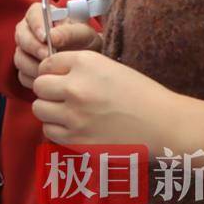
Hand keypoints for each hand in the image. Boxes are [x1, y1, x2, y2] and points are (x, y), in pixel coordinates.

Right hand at [14, 2, 103, 88]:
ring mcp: (25, 51)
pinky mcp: (25, 69)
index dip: (36, 26)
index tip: (45, 37)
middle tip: (48, 56)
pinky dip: (35, 79)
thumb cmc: (85, 43)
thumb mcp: (83, 34)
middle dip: (35, 49)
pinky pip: (23, 75)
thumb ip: (69, 32)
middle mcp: (29, 31)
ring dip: (35, 67)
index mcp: (41, 15)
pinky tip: (49, 79)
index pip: (32, 15)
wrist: (87, 61)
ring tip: (52, 71)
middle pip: (21, 38)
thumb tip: (52, 36)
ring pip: (20, 58)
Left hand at [32, 49, 177, 145]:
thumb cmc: (141, 94)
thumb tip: (48, 72)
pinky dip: (58, 130)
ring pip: (40, 109)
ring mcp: (74, 116)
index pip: (47, 63)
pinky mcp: (77, 140)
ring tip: (68, 113)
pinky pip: (50, 132)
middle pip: (38, 86)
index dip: (53, 71)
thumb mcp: (108, 67)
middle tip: (63, 97)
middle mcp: (75, 87)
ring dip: (50, 111)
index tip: (62, 78)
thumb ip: (77, 67)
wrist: (165, 125)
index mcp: (85, 63)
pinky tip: (76, 128)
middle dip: (48, 91)